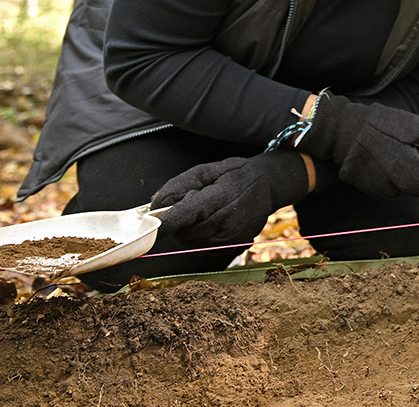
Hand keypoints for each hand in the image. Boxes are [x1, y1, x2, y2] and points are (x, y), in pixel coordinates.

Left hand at [151, 151, 310, 248]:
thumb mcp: (206, 170)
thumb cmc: (235, 175)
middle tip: (186, 205)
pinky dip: (197, 238)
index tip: (150, 223)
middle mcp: (229, 221)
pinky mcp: (234, 247)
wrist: (268, 186)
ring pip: (193, 243)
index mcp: (222, 196)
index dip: (167, 221)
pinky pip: (203, 249)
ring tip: (199, 213)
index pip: (188, 214)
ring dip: (186, 231)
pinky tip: (206, 223)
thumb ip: (179, 186)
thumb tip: (154, 206)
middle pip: (187, 232)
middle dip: (178, 222)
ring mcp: (233, 237)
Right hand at [296, 93, 418, 198]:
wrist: (341, 129)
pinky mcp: (365, 186)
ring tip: (411, 160)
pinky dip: (398, 182)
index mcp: (403, 160)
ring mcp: (375, 184)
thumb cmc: (380, 124)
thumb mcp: (412, 124)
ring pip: (405, 190)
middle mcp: (389, 178)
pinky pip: (390, 190)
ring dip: (415, 181)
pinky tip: (393, 165)